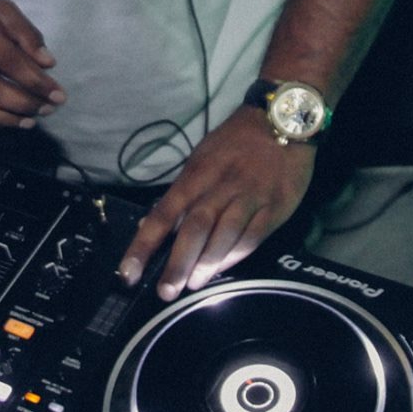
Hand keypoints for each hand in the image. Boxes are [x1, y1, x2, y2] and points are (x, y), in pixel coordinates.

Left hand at [118, 107, 314, 299]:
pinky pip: (251, 236)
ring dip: (206, 264)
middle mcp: (219, 186)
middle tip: (166, 291)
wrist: (283, 121)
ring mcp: (248, 197)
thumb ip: (180, 193)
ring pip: (223, 235)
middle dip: (177, 263)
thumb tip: (149, 225)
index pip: (163, 213)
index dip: (144, 245)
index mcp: (196, 175)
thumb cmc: (236, 142)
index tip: (129, 272)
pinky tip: (222, 269)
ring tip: (191, 284)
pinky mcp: (274, 206)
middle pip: (194, 228)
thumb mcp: (202, 158)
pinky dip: (234, 255)